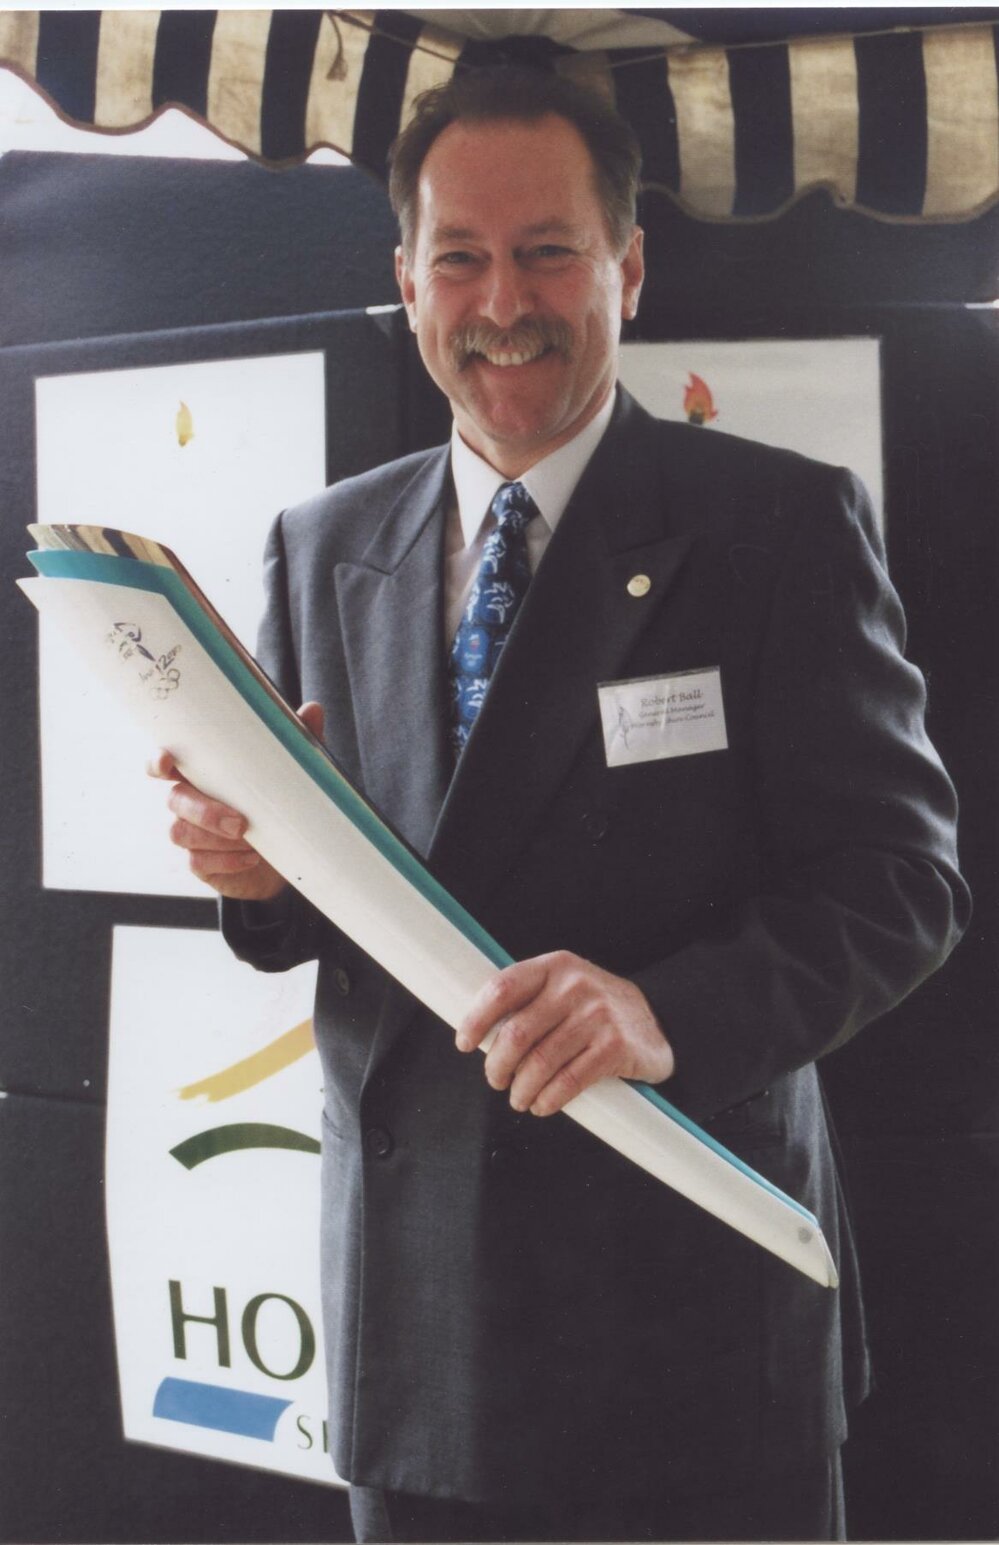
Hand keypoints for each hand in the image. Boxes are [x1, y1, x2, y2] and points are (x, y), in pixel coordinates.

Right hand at [147, 701, 324, 901]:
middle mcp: (189, 802)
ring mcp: (191, 833)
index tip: (167, 761)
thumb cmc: (277, 803)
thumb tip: (313, 709)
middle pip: (175, 800)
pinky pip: (198, 863)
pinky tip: (251, 858)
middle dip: (204, 811)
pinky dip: (226, 862)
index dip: (158, 762)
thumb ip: (296, 741)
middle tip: (240, 822)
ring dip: (217, 840)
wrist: (286, 856)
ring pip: (182, 833)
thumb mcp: (290, 771)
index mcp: (202, 774)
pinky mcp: (200, 863)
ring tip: (252, 842)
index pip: (165, 765)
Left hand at [456, 950, 674, 1116]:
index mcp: (555, 966)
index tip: (464, 1043)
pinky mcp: (615, 1047)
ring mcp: (598, 1016)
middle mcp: (576, 986)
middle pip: (517, 1032)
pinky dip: (547, 1100)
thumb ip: (529, 1000)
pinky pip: (568, 1081)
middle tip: (496, 1079)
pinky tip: (542, 1105)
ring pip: (540, 1062)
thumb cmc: (594, 1008)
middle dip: (497, 1065)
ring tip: (518, 1098)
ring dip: (521, 1089)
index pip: (503, 988)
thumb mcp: (563, 988)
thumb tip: (479, 1033)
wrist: (658, 1019)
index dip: (476, 1019)